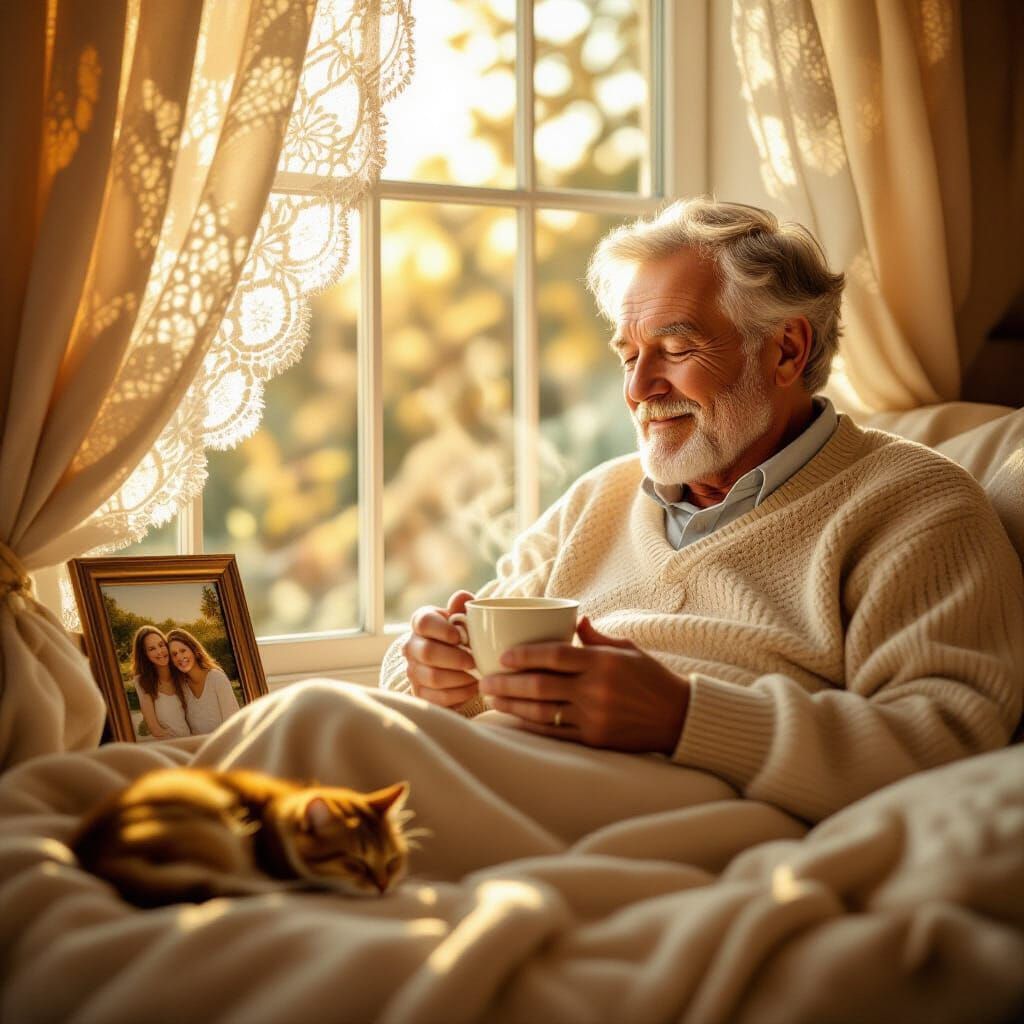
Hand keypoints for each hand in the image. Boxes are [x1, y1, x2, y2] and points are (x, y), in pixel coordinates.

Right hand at [402, 590, 477, 708]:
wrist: (454, 662)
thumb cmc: (461, 635)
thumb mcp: (463, 618)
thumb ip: (463, 606)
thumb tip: (462, 597)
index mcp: (421, 622)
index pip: (424, 622)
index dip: (442, 630)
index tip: (460, 636)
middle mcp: (411, 646)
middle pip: (428, 652)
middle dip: (455, 658)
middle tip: (474, 661)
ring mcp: (413, 671)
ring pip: (433, 677)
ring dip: (460, 677)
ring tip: (476, 675)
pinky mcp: (420, 693)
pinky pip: (438, 698)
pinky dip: (459, 694)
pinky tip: (472, 687)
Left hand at [478, 616, 689, 753]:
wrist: (678, 717)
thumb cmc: (651, 678)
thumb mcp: (627, 649)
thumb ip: (596, 638)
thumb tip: (576, 619)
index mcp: (602, 663)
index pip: (554, 655)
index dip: (524, 656)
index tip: (502, 656)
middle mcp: (595, 690)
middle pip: (540, 686)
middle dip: (506, 683)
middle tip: (483, 680)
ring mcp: (593, 717)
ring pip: (541, 712)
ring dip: (511, 706)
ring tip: (492, 700)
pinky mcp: (594, 740)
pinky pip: (554, 733)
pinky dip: (531, 726)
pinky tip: (514, 719)